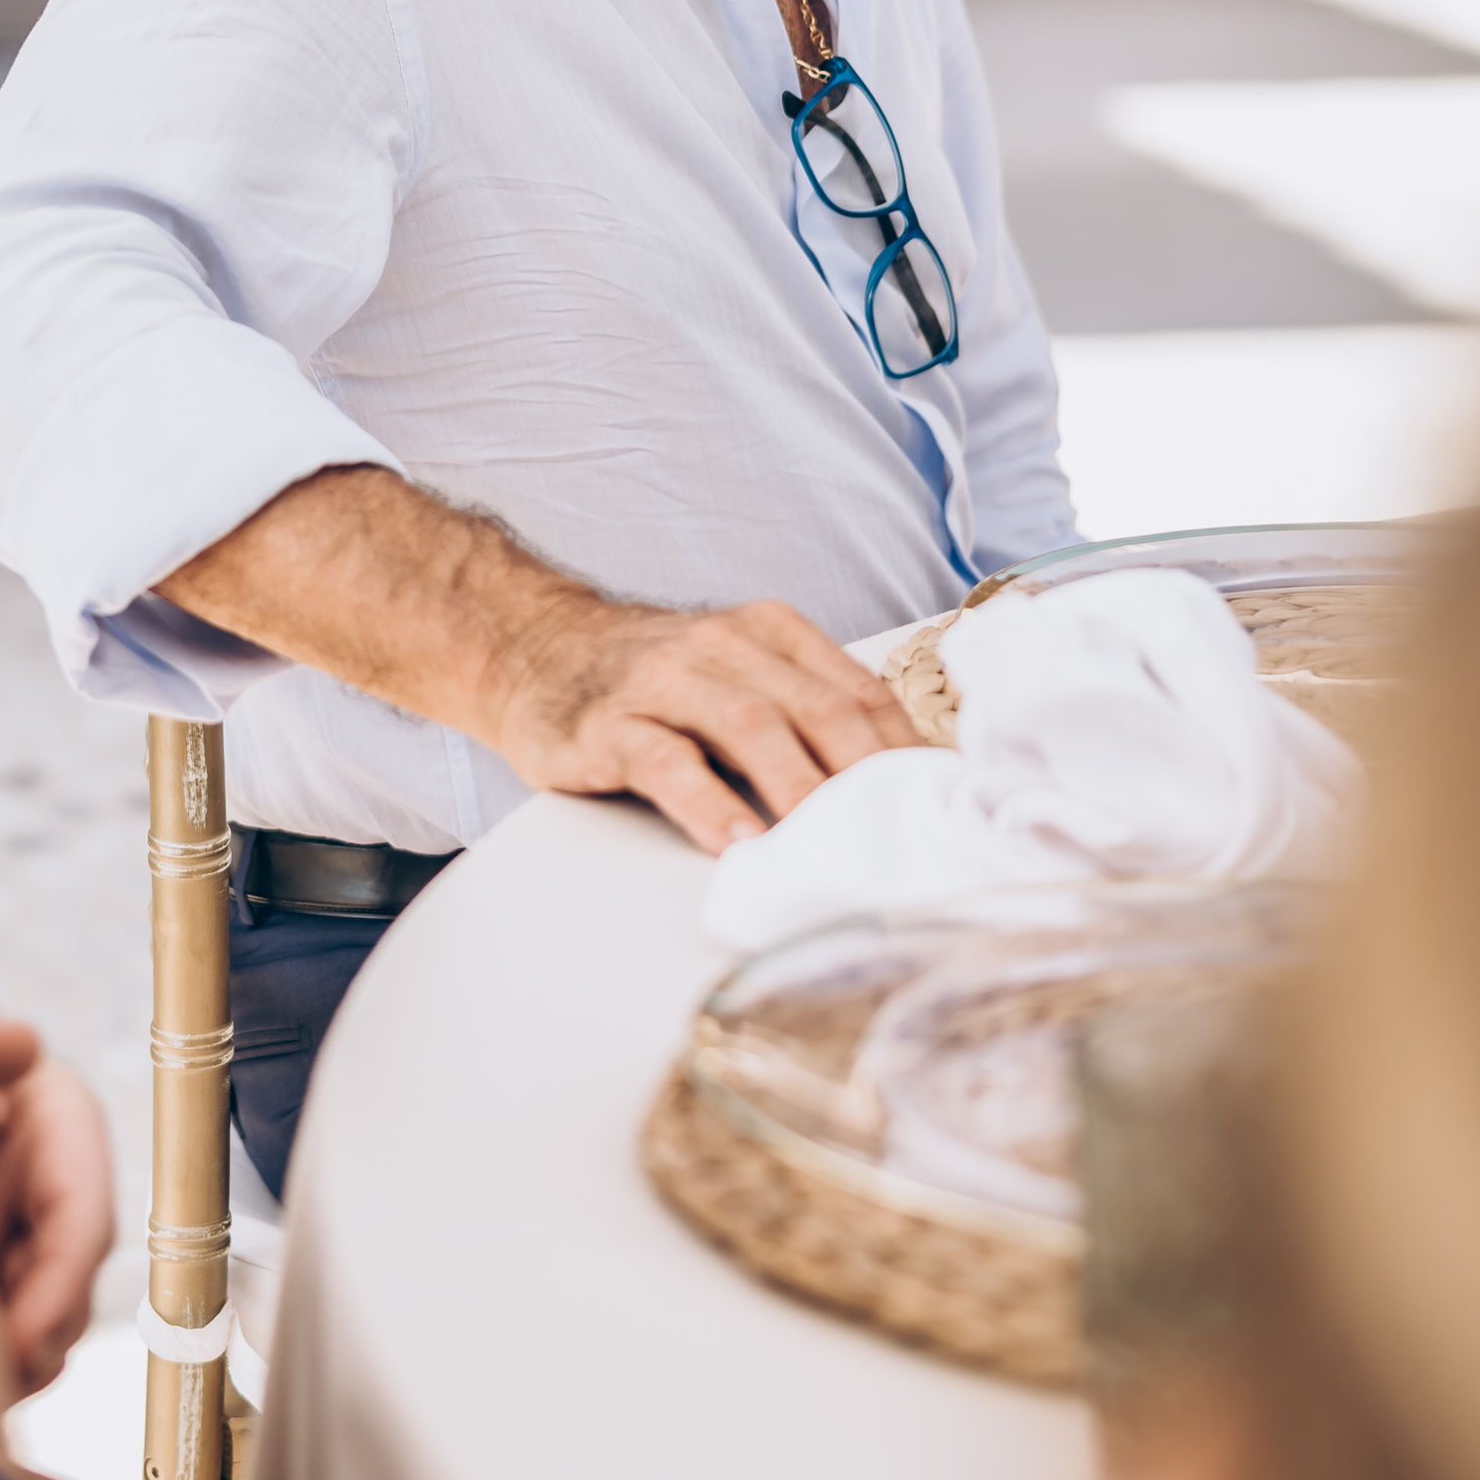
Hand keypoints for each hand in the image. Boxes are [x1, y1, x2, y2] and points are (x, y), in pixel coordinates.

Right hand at [486, 593, 921, 852]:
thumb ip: (805, 712)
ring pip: (749, 727)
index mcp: (769, 634)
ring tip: (831, 845)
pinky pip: (666, 762)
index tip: (947, 810)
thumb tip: (897, 788)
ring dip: (799, 788)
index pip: (860, 693)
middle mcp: (723, 648)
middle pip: (818, 708)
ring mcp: (664, 682)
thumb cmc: (654, 680)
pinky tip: (735, 845)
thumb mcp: (737, 673)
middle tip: (905, 837)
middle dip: (868, 774)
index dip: (907, 754)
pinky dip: (707, 803)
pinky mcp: (609, 724)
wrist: (532, 647)